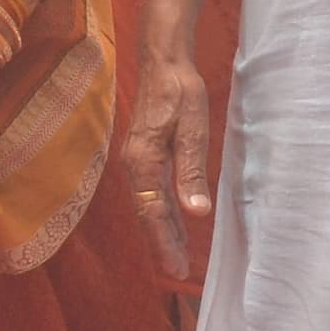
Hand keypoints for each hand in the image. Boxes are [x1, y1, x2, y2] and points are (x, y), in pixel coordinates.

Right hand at [120, 45, 219, 280]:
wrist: (162, 60)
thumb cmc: (179, 90)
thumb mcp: (193, 130)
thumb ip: (191, 172)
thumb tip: (196, 212)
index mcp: (143, 162)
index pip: (153, 211)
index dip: (166, 241)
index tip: (177, 267)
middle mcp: (133, 165)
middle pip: (147, 213)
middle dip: (162, 243)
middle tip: (178, 270)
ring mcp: (136, 160)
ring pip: (148, 204)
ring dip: (162, 230)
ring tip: (176, 255)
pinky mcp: (143, 154)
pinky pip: (150, 191)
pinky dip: (161, 211)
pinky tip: (174, 221)